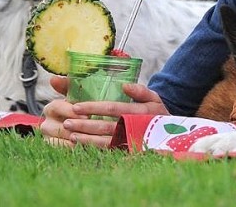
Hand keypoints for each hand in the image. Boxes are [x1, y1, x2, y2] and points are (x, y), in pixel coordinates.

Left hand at [40, 75, 168, 148]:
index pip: (112, 108)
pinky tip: (79, 143)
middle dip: (84, 124)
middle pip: (105, 126)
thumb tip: (125, 85)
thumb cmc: (156, 111)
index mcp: (139, 111)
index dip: (94, 107)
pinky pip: (106, 150)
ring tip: (69, 132)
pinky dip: (91, 147)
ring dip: (85, 137)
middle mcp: (134, 126)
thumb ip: (140, 90)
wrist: (169, 133)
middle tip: (67, 121)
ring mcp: (129, 141)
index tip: (76, 106)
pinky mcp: (126, 151)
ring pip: (104, 141)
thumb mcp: (154, 98)